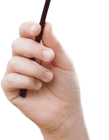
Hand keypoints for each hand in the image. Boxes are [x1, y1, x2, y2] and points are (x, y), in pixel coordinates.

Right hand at [1, 20, 82, 135]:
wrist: (66, 114)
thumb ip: (55, 46)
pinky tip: (37, 87)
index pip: (25, 34)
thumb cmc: (67, 89)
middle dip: (33, 49)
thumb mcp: (65, 65)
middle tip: (50, 57)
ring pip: (14, 62)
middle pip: (17, 44)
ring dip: (34, 69)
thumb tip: (46, 24)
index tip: (37, 28)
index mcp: (35, 52)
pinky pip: (9, 79)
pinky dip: (25, 81)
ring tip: (49, 79)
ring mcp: (15, 76)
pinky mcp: (10, 91)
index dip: (28, 28)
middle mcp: (23, 61)